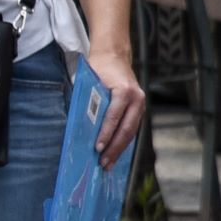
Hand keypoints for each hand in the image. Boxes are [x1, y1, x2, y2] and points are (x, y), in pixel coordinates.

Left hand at [86, 49, 146, 167]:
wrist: (115, 56)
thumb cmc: (99, 68)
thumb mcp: (91, 81)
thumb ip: (88, 101)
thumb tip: (80, 127)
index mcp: (125, 91)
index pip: (114, 117)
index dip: (106, 134)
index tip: (97, 148)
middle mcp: (137, 99)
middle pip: (126, 129)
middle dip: (114, 148)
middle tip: (103, 163)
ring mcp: (141, 104)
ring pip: (131, 132)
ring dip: (120, 149)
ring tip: (108, 164)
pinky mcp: (139, 109)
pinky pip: (132, 128)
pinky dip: (123, 142)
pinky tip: (115, 153)